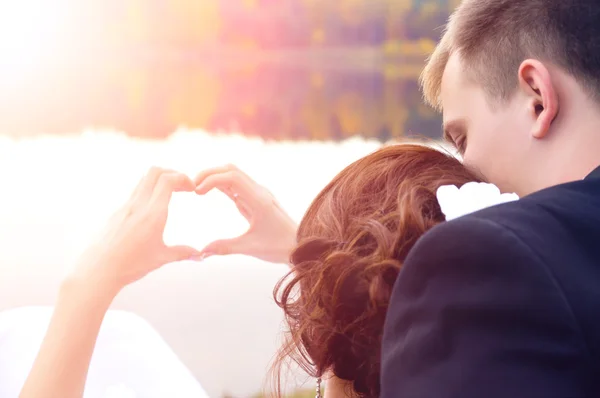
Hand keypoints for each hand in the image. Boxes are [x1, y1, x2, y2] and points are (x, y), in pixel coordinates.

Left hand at [72, 167, 201, 291]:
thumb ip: (182, 252)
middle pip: (155, 172)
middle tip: (182, 185)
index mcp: (153, 214)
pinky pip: (134, 193)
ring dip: (159, 180)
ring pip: (143, 180)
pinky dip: (148, 191)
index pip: (168, 180)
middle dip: (172, 173)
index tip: (191, 187)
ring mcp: (125, 207)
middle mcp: (138, 205)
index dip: (182, 178)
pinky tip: (152, 208)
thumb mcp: (161, 258)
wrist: (99, 269)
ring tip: (169, 193)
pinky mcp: (117, 212)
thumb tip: (198, 255)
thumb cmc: (129, 265)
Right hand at [194, 164, 297, 263]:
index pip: (232, 177)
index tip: (197, 192)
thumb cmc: (279, 247)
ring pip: (234, 175)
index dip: (211, 179)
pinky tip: (209, 191)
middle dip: (209, 173)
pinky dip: (222, 185)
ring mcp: (258, 194)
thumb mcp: (251, 248)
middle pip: (231, 170)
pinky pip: (237, 186)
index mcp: (258, 199)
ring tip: (197, 189)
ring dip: (215, 177)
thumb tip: (202, 252)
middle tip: (192, 186)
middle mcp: (259, 192)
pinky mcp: (257, 200)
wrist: (301, 246)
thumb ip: (225, 248)